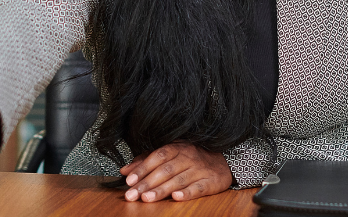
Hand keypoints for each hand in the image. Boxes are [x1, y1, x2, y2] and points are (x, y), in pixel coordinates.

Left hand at [119, 143, 233, 201]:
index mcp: (176, 148)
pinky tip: (176, 198)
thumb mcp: (170, 155)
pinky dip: (186, 193)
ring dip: (161, 190)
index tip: (130, 180)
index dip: (143, 168)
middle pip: (165, 170)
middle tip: (132, 194)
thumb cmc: (192, 159)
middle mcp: (188, 157)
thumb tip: (125, 170)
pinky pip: (197, 188)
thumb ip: (147, 161)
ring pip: (178, 180)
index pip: (157, 156)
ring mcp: (199, 170)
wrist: (223, 162)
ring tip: (147, 199)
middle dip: (147, 183)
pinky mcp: (210, 182)